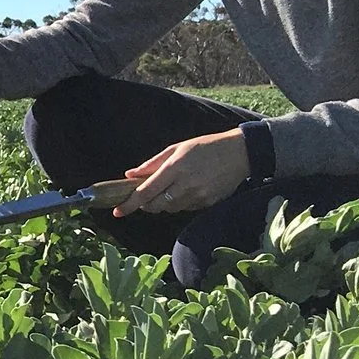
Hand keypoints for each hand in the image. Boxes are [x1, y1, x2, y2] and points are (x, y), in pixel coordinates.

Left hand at [119, 129, 249, 214]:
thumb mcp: (177, 148)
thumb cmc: (205, 146)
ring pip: (170, 209)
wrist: (240, 153)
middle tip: (145, 197)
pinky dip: (179, 203)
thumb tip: (130, 174)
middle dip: (146, 205)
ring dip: (163, 204)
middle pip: (156, 205)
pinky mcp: (208, 203)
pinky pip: (186, 208)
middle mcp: (185, 184)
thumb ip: (152, 163)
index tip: (118, 212)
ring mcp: (198, 196)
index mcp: (174, 168)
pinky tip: (186, 190)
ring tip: (169, 188)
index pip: (145, 191)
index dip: (129, 204)